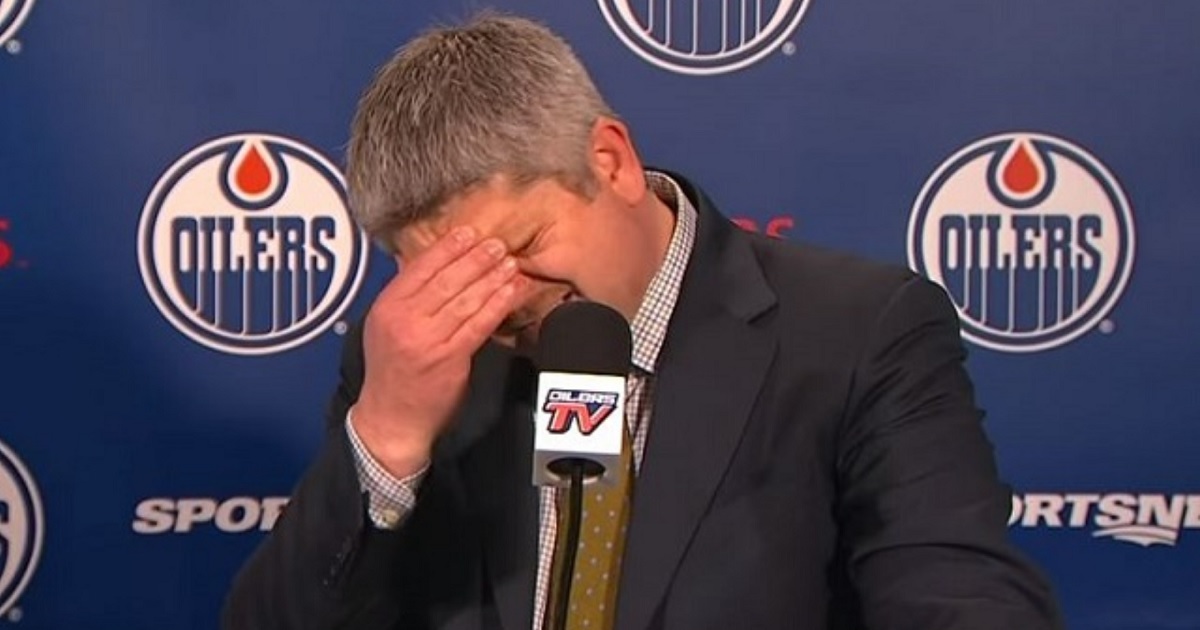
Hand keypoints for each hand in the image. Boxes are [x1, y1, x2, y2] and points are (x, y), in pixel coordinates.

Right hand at [352, 226, 522, 475]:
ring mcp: (427, 339)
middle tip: (498, 244)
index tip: (469, 232)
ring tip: (510, 263)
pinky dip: (497, 305)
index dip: (448, 247)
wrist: (391, 418)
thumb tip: (432, 259)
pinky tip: (511, 291)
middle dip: (476, 258)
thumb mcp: (385, 325)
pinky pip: (479, 325)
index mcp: (387, 307)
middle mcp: (404, 320)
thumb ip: (406, 295)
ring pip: (465, 300)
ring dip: (492, 278)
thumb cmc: (392, 370)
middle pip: (446, 280)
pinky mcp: (450, 359)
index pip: (420, 267)